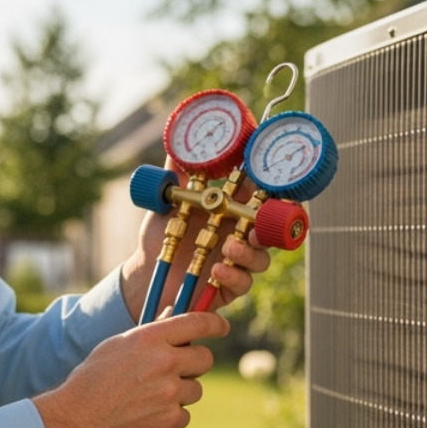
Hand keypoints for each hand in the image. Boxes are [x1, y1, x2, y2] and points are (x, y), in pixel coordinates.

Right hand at [33, 310, 229, 427]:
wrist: (75, 422)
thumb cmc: (92, 380)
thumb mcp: (117, 347)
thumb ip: (150, 333)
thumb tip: (173, 314)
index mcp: (150, 339)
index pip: (197, 322)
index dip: (215, 324)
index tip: (222, 327)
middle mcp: (164, 363)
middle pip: (204, 359)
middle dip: (193, 365)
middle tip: (175, 372)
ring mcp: (170, 394)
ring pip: (194, 390)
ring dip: (179, 394)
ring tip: (147, 399)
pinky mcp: (170, 421)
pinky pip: (183, 415)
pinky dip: (169, 418)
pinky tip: (144, 417)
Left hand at [120, 163, 272, 320]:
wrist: (148, 270)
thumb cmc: (164, 232)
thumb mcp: (169, 200)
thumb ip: (178, 173)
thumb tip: (180, 142)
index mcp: (233, 209)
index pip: (263, 198)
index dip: (276, 191)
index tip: (277, 184)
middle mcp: (241, 234)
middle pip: (272, 229)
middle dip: (274, 226)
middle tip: (260, 222)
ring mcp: (239, 261)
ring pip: (262, 258)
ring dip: (250, 253)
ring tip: (229, 247)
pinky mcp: (231, 285)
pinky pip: (243, 283)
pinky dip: (233, 276)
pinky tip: (217, 269)